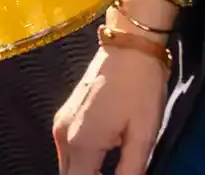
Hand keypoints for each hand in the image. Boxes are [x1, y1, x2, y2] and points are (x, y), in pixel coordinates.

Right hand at [53, 46, 168, 174]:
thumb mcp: (143, 135)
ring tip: (110, 170)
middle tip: (117, 173)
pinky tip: (103, 160)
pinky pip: (68, 151)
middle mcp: (63, 135)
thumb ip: (130, 172)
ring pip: (66, 166)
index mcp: (81, 143)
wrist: (130, 43)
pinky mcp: (65, 112)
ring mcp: (61, 122)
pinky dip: (82, 161)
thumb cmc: (141, 87)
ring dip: (85, 173)